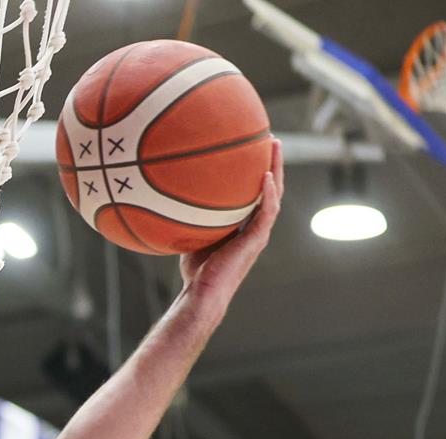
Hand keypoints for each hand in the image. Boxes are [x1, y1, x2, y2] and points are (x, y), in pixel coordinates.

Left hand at [179, 139, 283, 306]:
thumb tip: (169, 195)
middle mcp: (256, 225)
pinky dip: (269, 193)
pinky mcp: (257, 240)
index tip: (253, 146)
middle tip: (270, 137)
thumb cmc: (195, 269)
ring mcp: (259, 232)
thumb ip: (191, 217)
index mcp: (245, 224)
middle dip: (271, 161)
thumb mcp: (192, 234)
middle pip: (270, 186)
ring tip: (275, 145)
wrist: (203, 293)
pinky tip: (266, 176)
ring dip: (276, 168)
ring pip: (275, 194)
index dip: (256, 169)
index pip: (255, 191)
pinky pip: (267, 212)